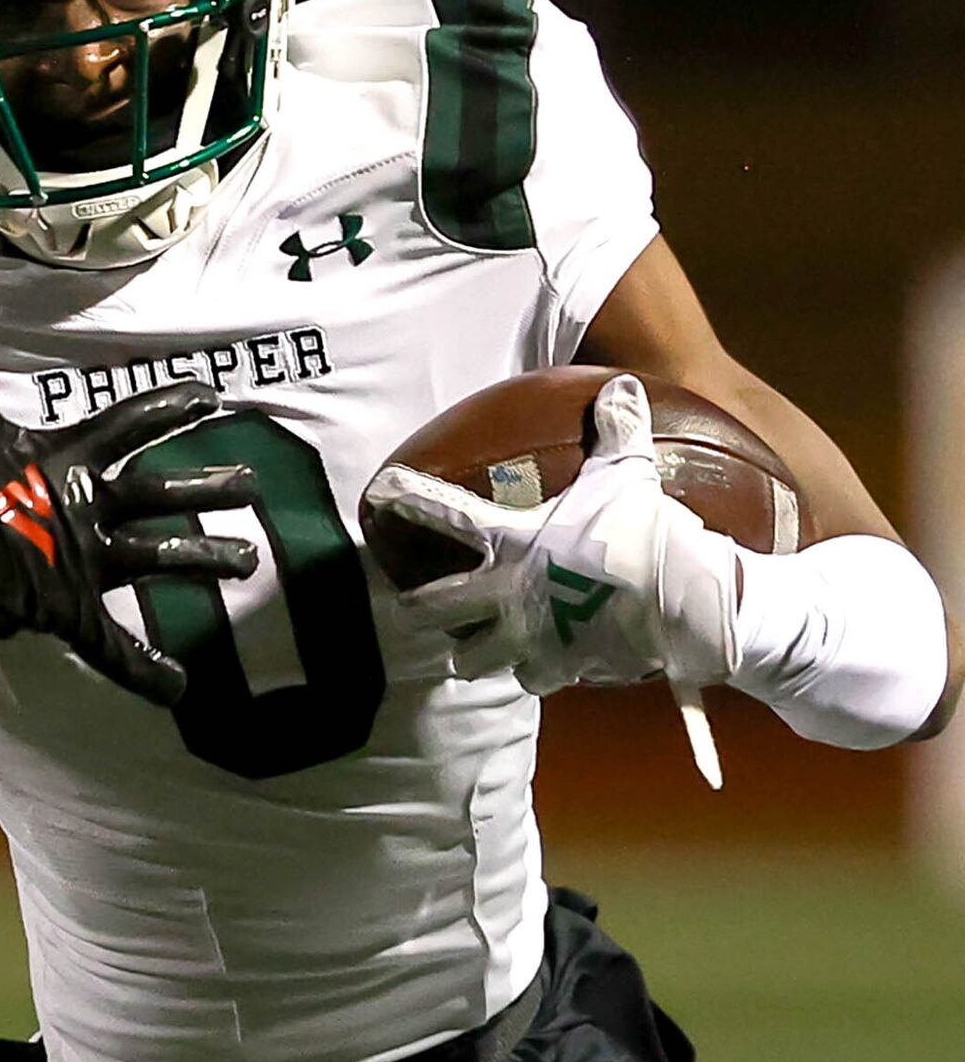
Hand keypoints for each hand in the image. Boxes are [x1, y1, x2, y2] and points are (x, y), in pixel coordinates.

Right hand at [0, 303, 260, 703]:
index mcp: (68, 457)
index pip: (132, 423)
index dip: (172, 406)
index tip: (212, 397)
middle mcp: (91, 507)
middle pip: (164, 495)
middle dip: (212, 490)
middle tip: (253, 489)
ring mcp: (86, 561)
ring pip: (160, 560)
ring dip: (207, 560)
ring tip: (249, 563)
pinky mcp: (70, 610)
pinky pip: (112, 648)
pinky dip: (144, 671)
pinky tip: (182, 688)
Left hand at [367, 374, 740, 696]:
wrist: (682, 597)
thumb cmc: (646, 529)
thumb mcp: (629, 472)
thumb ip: (617, 429)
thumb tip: (621, 383)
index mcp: (510, 540)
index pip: (442, 512)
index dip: (404, 499)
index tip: (378, 494)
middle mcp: (504, 592)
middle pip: (429, 609)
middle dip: (415, 610)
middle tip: (411, 608)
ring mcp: (525, 636)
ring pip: (471, 659)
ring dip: (472, 654)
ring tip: (474, 648)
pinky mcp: (557, 668)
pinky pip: (530, 678)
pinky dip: (534, 672)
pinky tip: (542, 662)